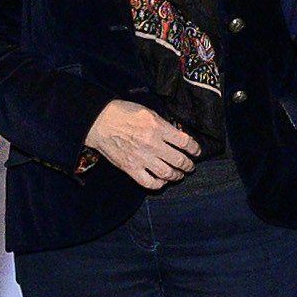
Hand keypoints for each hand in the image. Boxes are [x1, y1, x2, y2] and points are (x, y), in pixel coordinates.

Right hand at [82, 96, 202, 189]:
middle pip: (179, 160)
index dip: (194, 148)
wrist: (99, 122)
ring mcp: (141, 158)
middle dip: (188, 165)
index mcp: (158, 128)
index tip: (196, 151)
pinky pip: (149, 182)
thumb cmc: (123, 113)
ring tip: (179, 174)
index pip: (184, 142)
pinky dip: (159, 184)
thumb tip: (177, 135)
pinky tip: (162, 181)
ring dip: (177, 175)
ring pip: (167, 173)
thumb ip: (164, 125)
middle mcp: (152, 144)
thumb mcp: (148, 112)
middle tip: (190, 166)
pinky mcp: (130, 168)